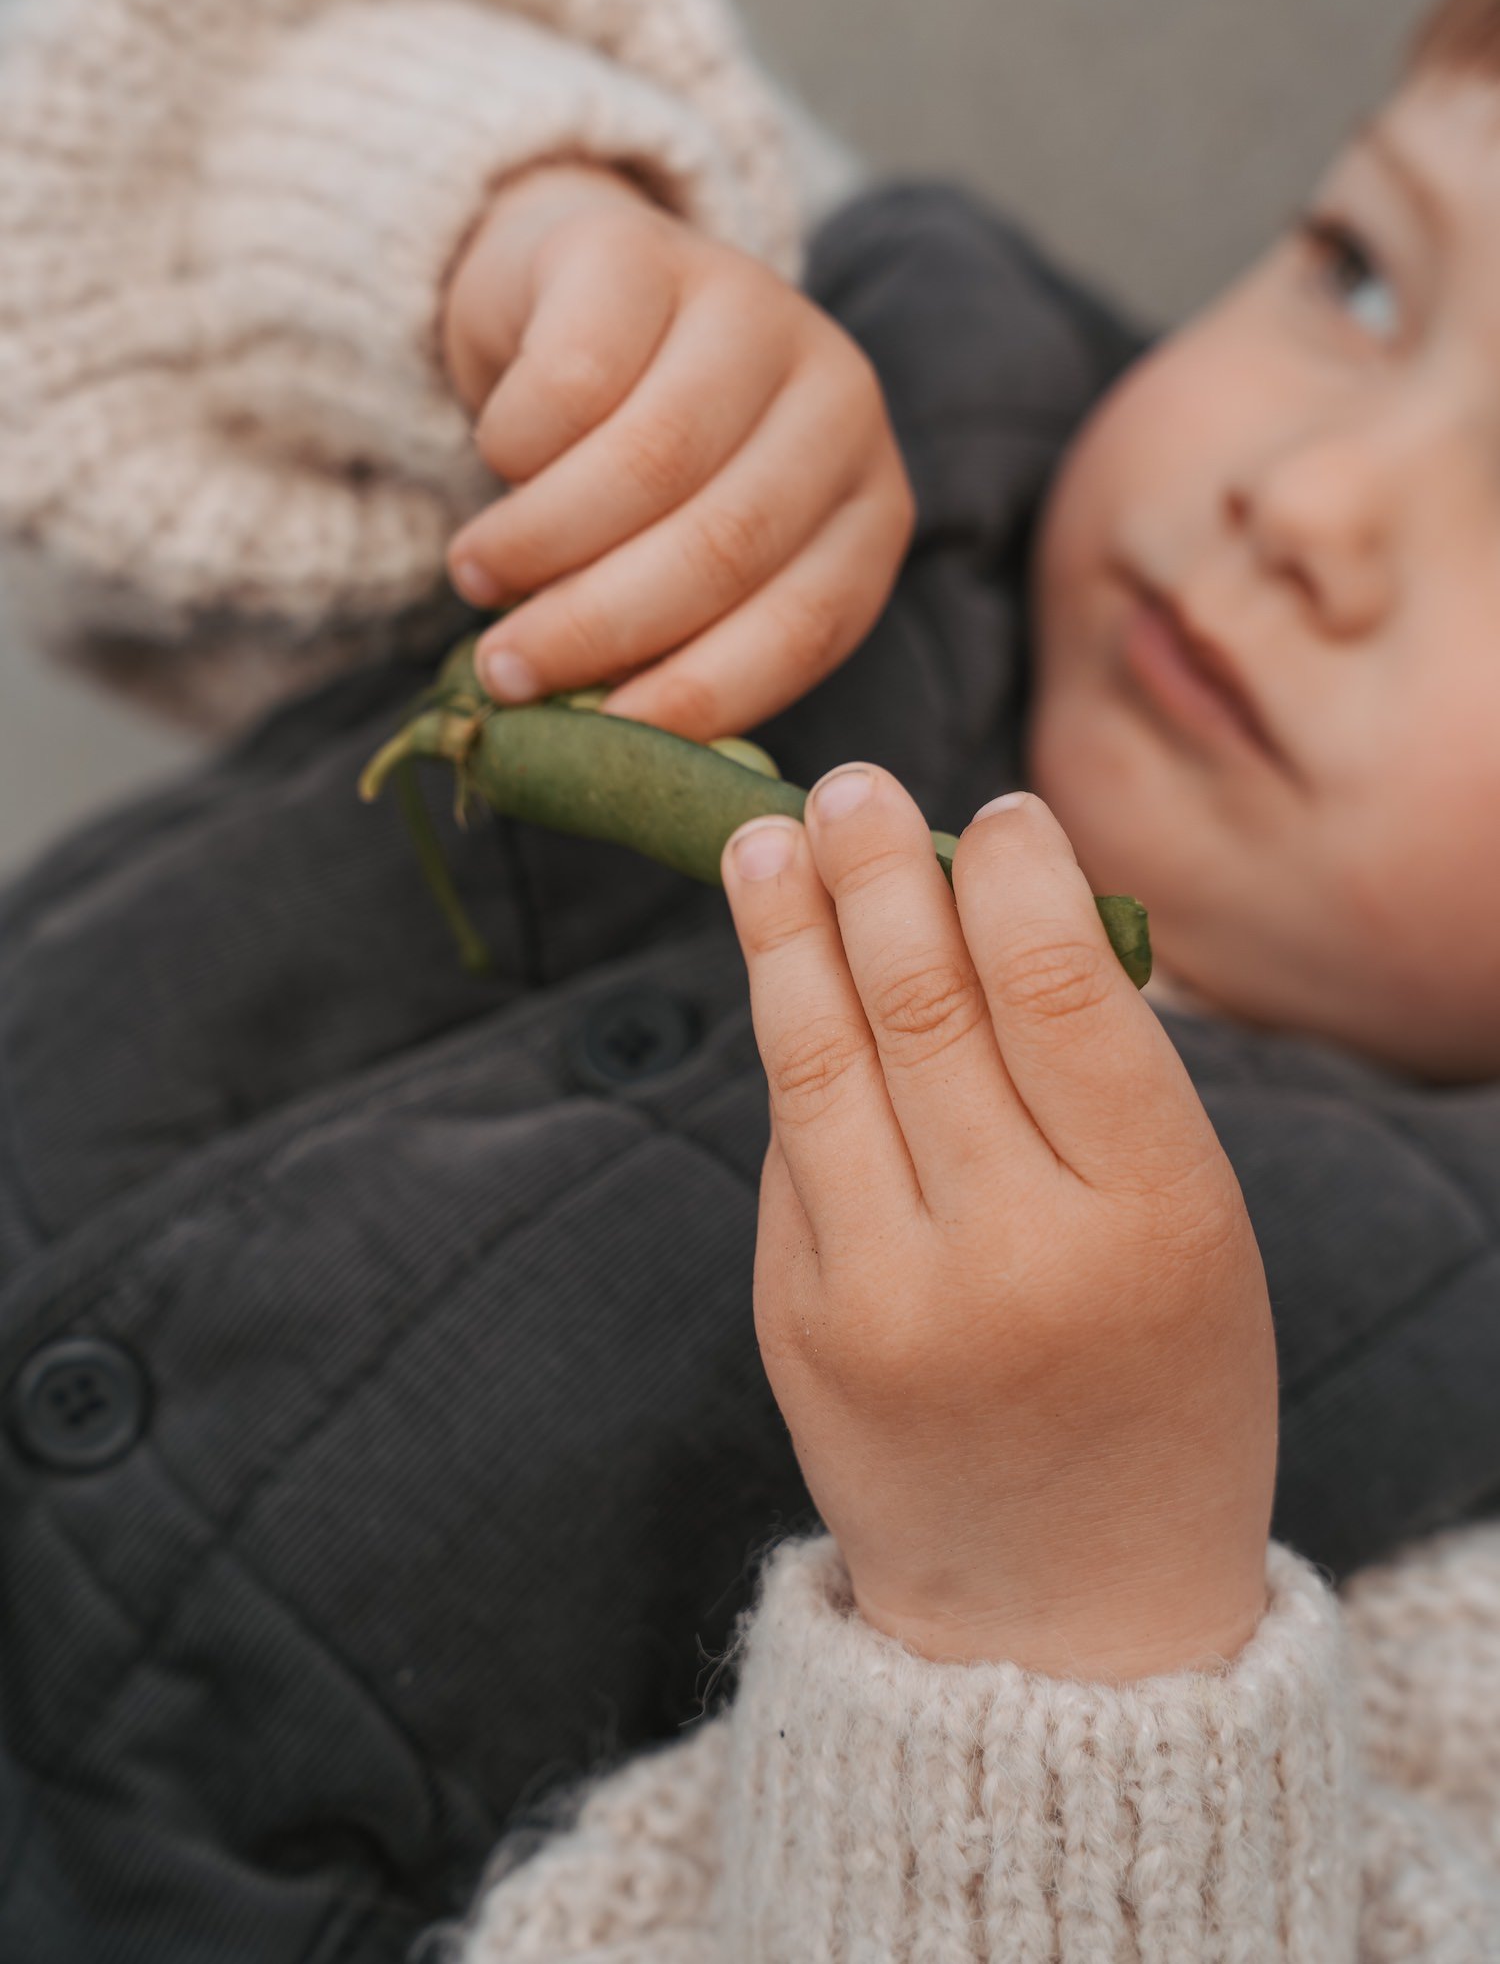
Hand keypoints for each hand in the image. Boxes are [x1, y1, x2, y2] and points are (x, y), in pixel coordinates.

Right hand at [441, 161, 914, 739]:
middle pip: (723, 545)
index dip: (702, 691)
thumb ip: (682, 647)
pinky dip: (514, 449)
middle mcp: (838, 401)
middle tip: (504, 670)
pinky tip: (497, 465)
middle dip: (598, 626)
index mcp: (868, 504)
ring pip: (648, 465)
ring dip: (540, 545)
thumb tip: (611, 754)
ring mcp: (751, 311)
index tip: (604, 733)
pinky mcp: (645, 256)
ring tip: (477, 578)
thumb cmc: (640, 481)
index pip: (807, 621)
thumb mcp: (687, 568)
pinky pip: (571, 381)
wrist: (582, 303)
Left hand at [721, 771, 1277, 1677]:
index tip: (996, 811)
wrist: (1066, 1614)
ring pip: (823, 1058)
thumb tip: (998, 901)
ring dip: (788, 931)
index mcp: (1151, 1220)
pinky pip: (789, 1146)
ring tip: (765, 839)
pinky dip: (787, 1040)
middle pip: (925, 1005)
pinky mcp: (800, 1322)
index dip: (1017, 879)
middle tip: (854, 784)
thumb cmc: (1157, 1384)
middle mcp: (1015, 1253)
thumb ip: (1105, 1084)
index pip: (1063, 994)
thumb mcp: (1190, 1233)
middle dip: (881, 872)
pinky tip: (778, 966)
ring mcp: (889, 1293)